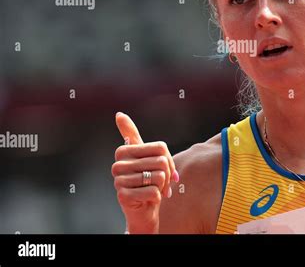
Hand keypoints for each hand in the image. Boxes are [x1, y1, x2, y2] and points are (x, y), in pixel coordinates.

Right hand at [111, 112, 178, 232]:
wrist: (143, 208)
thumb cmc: (147, 179)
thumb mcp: (145, 155)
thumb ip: (132, 134)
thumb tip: (118, 114)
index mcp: (123, 151)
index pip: (160, 148)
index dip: (168, 160)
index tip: (164, 169)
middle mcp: (117, 164)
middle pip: (161, 162)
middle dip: (166, 175)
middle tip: (160, 183)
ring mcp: (118, 181)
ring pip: (159, 177)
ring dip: (162, 187)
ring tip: (153, 190)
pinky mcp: (123, 197)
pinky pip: (154, 192)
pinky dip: (157, 197)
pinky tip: (148, 199)